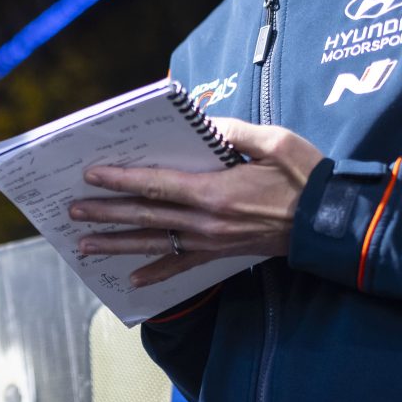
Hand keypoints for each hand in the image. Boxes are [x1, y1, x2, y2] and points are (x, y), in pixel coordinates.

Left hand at [67, 118, 322, 286]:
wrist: (329, 223)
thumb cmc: (304, 177)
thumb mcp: (272, 142)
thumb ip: (232, 131)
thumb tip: (200, 123)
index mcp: (213, 192)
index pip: (155, 184)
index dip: (120, 180)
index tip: (91, 175)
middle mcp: (204, 222)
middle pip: (144, 216)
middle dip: (105, 213)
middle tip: (72, 211)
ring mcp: (210, 242)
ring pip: (153, 243)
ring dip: (116, 243)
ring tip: (84, 244)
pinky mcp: (220, 254)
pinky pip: (180, 265)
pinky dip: (155, 272)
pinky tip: (132, 278)